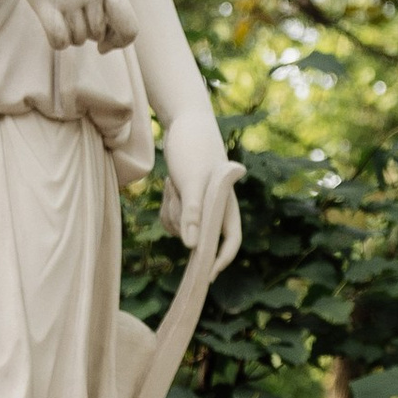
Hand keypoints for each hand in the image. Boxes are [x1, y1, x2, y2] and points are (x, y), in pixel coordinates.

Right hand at [8, 0, 136, 55]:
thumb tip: (106, 21)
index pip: (129, 26)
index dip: (121, 40)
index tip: (105, 42)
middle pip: (98, 33)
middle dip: (89, 34)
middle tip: (76, 22)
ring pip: (78, 39)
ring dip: (71, 36)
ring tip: (62, 18)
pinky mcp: (44, 3)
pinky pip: (59, 39)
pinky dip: (59, 43)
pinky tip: (54, 33)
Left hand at [162, 105, 242, 254]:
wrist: (183, 122)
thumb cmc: (194, 148)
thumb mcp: (191, 181)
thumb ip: (193, 213)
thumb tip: (192, 248)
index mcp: (227, 202)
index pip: (230, 239)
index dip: (221, 259)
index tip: (208, 275)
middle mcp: (216, 206)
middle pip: (198, 235)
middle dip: (183, 222)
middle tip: (177, 191)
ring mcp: (199, 205)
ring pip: (182, 228)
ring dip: (172, 211)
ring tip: (174, 182)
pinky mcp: (185, 200)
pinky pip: (172, 219)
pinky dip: (166, 207)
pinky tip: (169, 185)